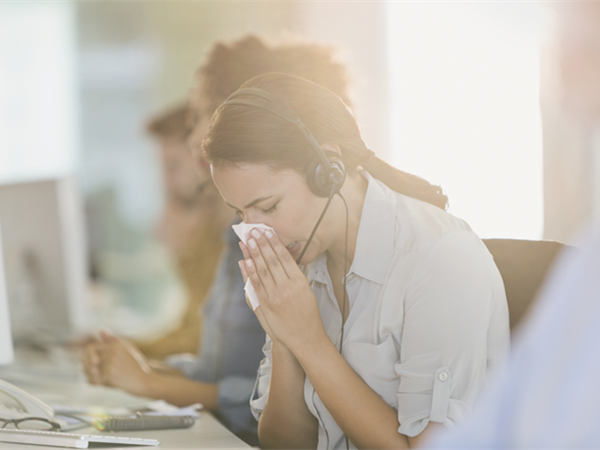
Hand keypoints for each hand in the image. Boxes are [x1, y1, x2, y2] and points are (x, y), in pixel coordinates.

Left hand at [81, 330, 151, 395]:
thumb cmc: (134, 365)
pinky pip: (92, 380)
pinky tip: (101, 383)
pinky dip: (94, 382)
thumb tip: (100, 329)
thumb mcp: (125, 349)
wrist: (143, 380)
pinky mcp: (109, 375)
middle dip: (85, 365)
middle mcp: (113, 351)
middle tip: (91, 371)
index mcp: (117, 344)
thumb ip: (111, 340)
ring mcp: (111, 363)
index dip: (86, 355)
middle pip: (87, 358)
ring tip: (97, 377)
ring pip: (88, 370)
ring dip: (89, 375)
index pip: (91, 347)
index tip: (90, 362)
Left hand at [239, 228, 326, 353]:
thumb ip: (295, 275)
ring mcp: (276, 296)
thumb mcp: (307, 291)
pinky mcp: (267, 305)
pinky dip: (250, 272)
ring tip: (247, 241)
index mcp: (300, 281)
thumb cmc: (308, 314)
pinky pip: (256, 285)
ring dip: (253, 254)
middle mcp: (288, 287)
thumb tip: (284, 259)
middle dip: (261, 244)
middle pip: (271, 260)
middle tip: (253, 231)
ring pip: (262, 270)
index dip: (274, 243)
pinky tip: (245, 261)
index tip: (267, 231)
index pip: (284, 257)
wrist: (305, 338)